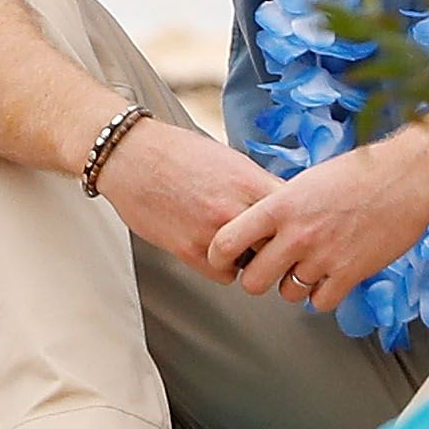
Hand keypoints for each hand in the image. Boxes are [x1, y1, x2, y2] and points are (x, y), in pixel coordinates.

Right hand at [92, 118, 289, 272]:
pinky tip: (213, 250)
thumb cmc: (177, 153)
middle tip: (270, 245)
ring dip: (249, 259)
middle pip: (279, 244)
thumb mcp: (229, 160)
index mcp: (250, 182)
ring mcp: (213, 232)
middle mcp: (235, 209)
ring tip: (237, 245)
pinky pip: (224, 275)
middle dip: (276, 246)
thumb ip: (256, 186)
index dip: (296, 225)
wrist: (132, 156)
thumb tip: (280, 205)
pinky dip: (222, 267)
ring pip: (253, 264)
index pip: (294, 215)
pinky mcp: (190, 251)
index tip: (295, 229)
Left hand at [206, 128, 428, 315]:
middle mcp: (296, 234)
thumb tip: (259, 228)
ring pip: (286, 293)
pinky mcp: (349, 274)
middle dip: (259, 279)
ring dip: (293, 285)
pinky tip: (330, 276)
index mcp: (279, 206)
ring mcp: (322, 257)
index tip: (225, 260)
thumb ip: (279, 207)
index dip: (220, 256)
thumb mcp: (305, 182)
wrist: (405, 176)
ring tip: (308, 266)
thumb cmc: (358, 172)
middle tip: (271, 269)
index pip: (226, 241)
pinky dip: (322, 294)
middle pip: (253, 281)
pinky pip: (319, 302)